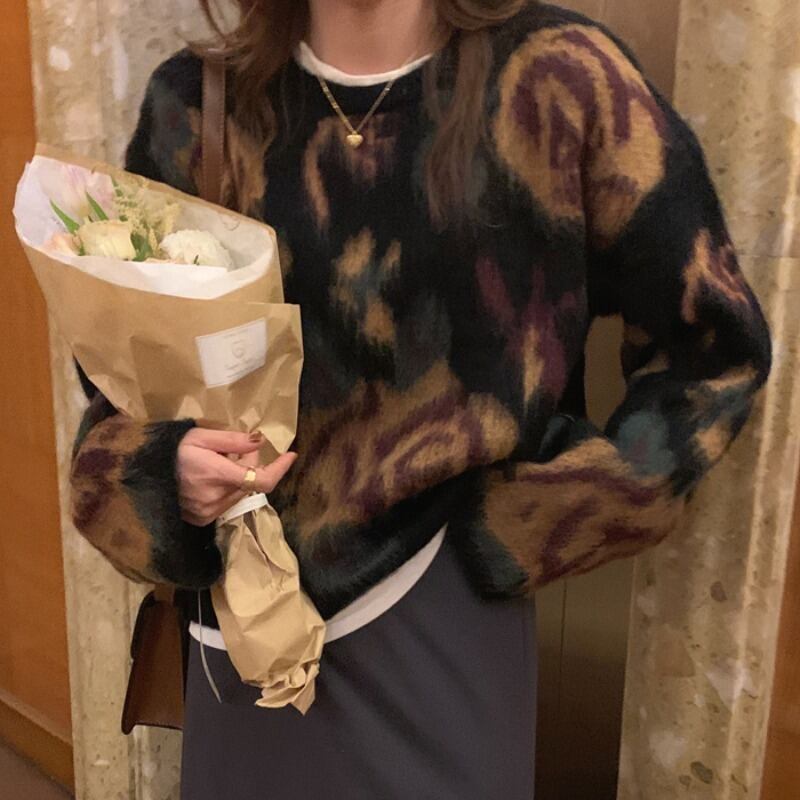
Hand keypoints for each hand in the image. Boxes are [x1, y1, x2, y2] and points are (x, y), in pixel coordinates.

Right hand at [177, 429, 296, 526]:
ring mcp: (206, 512)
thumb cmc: (170, 449)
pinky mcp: (200, 519)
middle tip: (238, 448)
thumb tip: (260, 442)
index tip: (291, 455)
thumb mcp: (200, 435)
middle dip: (252, 465)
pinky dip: (226, 490)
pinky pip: (225, 504)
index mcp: (216, 474)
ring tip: (220, 462)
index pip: (261, 480)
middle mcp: (214, 498)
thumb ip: (232, 440)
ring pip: (239, 494)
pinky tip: (209, 479)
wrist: (139, 472)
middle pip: (250, 483)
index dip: (280, 469)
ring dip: (239, 478)